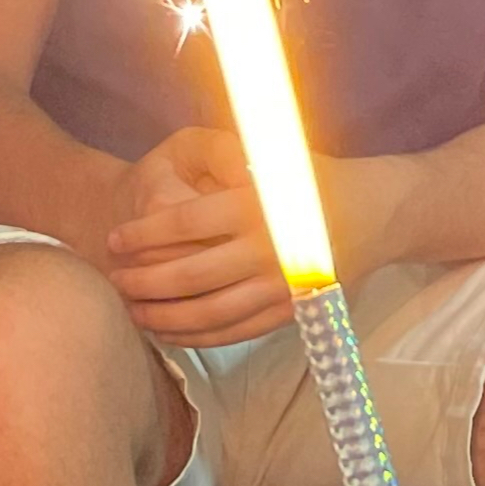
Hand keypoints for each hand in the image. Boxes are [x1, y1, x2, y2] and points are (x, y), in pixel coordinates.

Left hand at [107, 127, 292, 347]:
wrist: (369, 214)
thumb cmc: (311, 177)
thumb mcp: (275, 149)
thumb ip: (230, 150)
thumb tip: (184, 152)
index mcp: (259, 204)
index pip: (186, 222)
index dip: (143, 233)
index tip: (116, 239)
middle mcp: (270, 248)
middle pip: (191, 275)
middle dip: (144, 281)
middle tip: (117, 279)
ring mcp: (281, 287)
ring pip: (209, 313)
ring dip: (164, 315)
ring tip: (133, 310)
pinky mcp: (289, 312)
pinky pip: (234, 333)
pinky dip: (196, 336)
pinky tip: (168, 331)